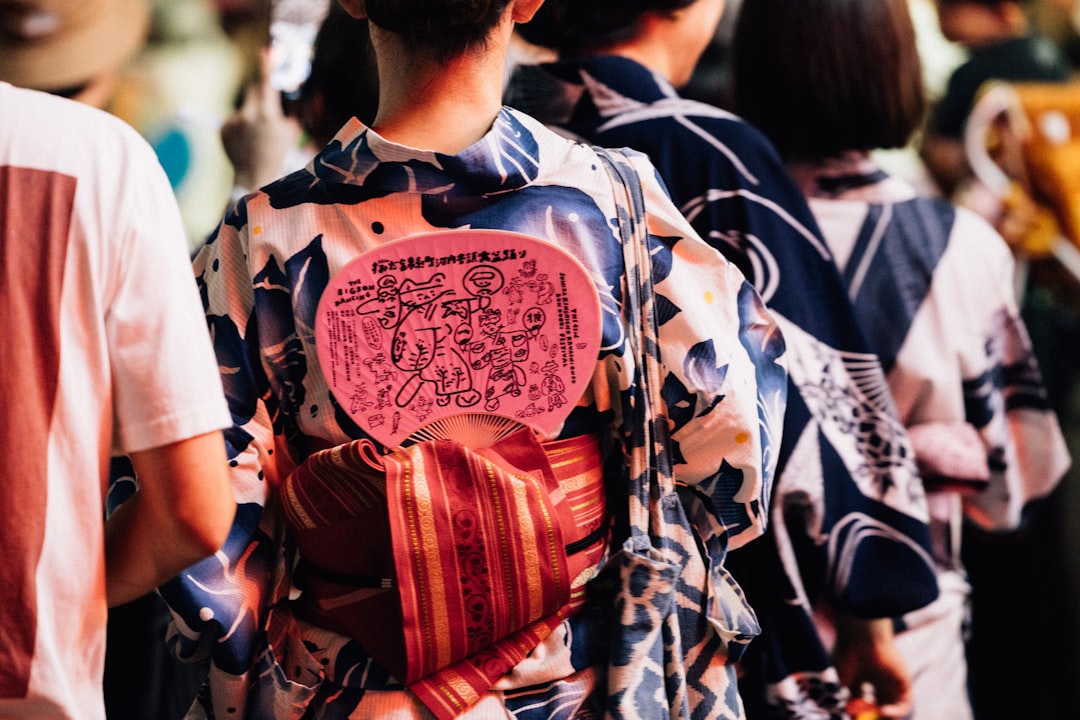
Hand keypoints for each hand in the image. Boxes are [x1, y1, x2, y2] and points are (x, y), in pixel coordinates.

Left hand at [220, 49, 302, 192]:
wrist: (254, 176)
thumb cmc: (279, 153)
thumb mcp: (292, 131)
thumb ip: (295, 110)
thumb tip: (299, 92)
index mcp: (268, 115)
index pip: (267, 83)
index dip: (267, 65)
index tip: (266, 51)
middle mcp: (248, 115)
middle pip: (253, 90)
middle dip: (261, 94)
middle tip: (268, 109)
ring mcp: (234, 121)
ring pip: (245, 106)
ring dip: (252, 113)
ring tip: (256, 135)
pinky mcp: (223, 127)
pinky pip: (234, 118)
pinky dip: (240, 125)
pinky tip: (245, 140)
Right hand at [832, 616, 912, 718]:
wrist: (861, 639)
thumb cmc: (845, 656)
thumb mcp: (839, 682)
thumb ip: (841, 700)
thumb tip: (843, 714)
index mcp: (859, 676)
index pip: (861, 701)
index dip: (858, 713)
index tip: (852, 718)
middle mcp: (876, 678)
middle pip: (878, 706)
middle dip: (872, 718)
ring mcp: (890, 680)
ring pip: (891, 707)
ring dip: (884, 718)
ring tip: (875, 715)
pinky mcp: (903, 681)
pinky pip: (904, 704)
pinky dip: (896, 713)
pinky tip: (883, 711)